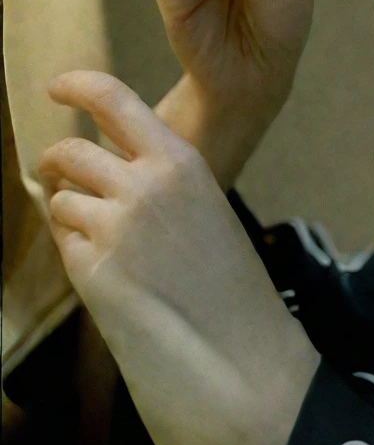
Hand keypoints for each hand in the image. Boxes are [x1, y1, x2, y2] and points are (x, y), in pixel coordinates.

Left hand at [38, 70, 319, 444]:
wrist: (243, 358)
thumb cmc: (234, 292)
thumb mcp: (208, 216)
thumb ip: (163, 186)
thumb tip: (104, 174)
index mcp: (184, 162)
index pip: (114, 100)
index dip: (78, 85)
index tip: (58, 87)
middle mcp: (145, 183)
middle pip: (71, 150)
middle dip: (59, 163)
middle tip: (63, 176)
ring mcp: (115, 226)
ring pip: (60, 198)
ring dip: (70, 214)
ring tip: (104, 244)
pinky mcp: (92, 270)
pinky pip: (63, 243)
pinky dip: (74, 253)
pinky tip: (109, 276)